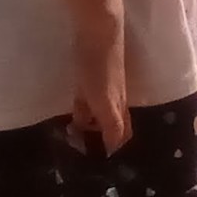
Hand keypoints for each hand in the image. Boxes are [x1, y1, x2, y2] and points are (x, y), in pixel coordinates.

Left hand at [68, 15, 132, 155]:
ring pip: (100, 112)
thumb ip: (109, 123)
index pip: (122, 133)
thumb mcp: (102, 100)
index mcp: (118, 106)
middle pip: (112, 124)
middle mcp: (114, 99)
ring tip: (76, 135)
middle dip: (104, 139)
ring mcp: (103, 87)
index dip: (116, 148)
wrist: (99, 33)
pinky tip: (74, 111)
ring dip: (91, 126)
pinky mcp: (92, 77)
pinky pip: (89, 101)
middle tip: (86, 152)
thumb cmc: (100, 68)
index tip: (103, 162)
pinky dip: (83, 111)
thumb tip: (112, 146)